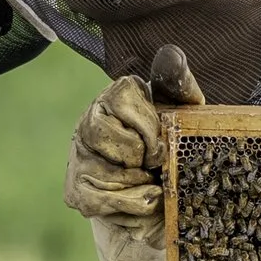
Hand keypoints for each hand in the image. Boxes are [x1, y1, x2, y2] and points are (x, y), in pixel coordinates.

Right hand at [65, 46, 205, 233]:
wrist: (166, 194)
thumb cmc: (174, 145)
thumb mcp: (185, 113)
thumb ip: (178, 84)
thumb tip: (169, 54)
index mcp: (115, 97)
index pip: (119, 99)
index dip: (146, 127)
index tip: (161, 143)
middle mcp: (89, 122)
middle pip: (101, 133)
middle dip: (137, 155)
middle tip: (154, 164)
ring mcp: (78, 157)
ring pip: (102, 170)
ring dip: (137, 184)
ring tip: (148, 181)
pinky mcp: (76, 191)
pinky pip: (99, 201)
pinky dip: (130, 206)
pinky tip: (141, 199)